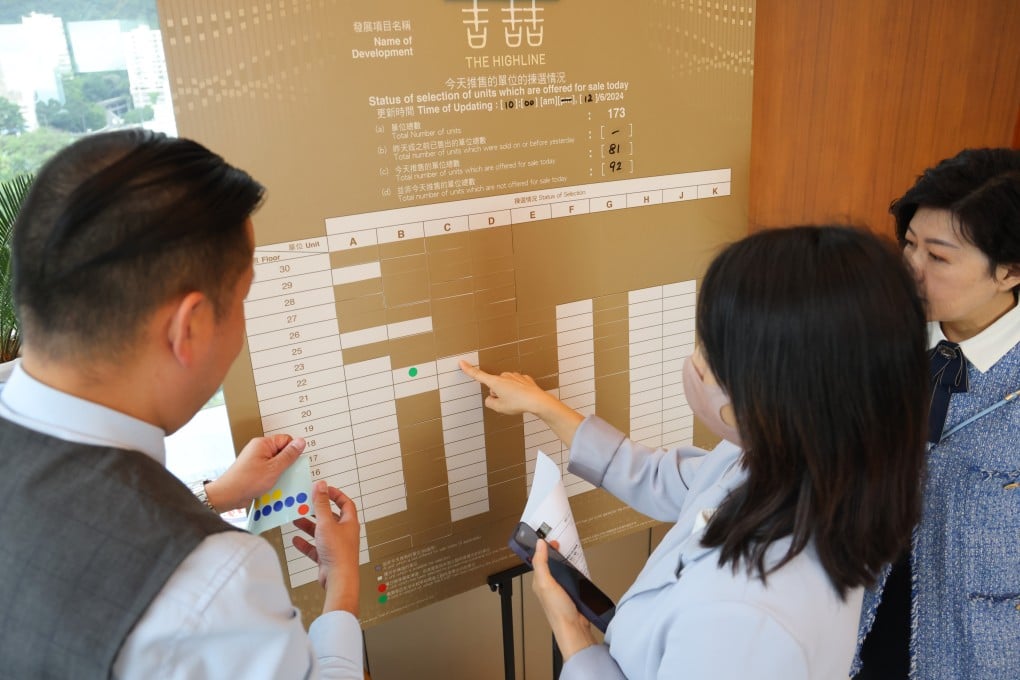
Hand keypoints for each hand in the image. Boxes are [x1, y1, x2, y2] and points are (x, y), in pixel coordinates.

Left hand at [203, 435, 305, 510]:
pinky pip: (270, 471)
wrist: (228, 496)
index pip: (286, 440)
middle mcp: (259, 449)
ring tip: (275, 482)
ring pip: (277, 463)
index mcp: (263, 443)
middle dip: (286, 465)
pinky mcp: (255, 470)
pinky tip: (271, 486)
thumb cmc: (246, 481)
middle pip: (282, 452)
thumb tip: (300, 442)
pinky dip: (273, 479)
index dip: (292, 452)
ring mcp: (256, 460)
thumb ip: (289, 455)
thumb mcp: (274, 468)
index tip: (292, 463)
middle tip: (284, 474)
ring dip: (280, 473)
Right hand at [292, 480, 360, 615]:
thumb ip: (321, 504)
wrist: (338, 578)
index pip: (345, 503)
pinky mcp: (327, 557)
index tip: (323, 490)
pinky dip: (306, 544)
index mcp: (349, 523)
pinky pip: (315, 548)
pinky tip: (296, 540)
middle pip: (330, 517)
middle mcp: (344, 533)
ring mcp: (336, 546)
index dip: (335, 494)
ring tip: (296, 520)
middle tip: (305, 505)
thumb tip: (321, 486)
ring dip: (309, 526)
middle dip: (317, 511)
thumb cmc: (338, 552)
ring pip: (321, 532)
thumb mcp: (326, 523)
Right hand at [460, 360, 584, 445]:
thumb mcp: (499, 408)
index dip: (469, 370)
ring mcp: (514, 376)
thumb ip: (490, 402)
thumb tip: (490, 398)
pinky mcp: (523, 378)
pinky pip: (516, 386)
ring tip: (516, 401)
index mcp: (495, 382)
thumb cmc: (518, 404)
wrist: (537, 401)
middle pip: (494, 385)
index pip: (478, 375)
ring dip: (507, 392)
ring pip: (505, 385)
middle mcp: (504, 376)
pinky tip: (523, 397)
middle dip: (497, 393)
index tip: (462, 363)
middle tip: (506, 402)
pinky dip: (517, 391)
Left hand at [532, 539, 597, 660]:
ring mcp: (560, 588)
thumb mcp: (546, 583)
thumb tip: (539, 544)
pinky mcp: (571, 591)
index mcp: (539, 581)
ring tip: (569, 549)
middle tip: (561, 541)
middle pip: (550, 562)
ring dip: (565, 559)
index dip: (542, 547)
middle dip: (554, 551)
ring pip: (561, 568)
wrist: (574, 628)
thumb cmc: (558, 611)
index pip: (538, 559)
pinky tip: (578, 564)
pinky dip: (574, 568)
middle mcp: (548, 584)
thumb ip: (541, 563)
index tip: (548, 536)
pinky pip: (571, 576)